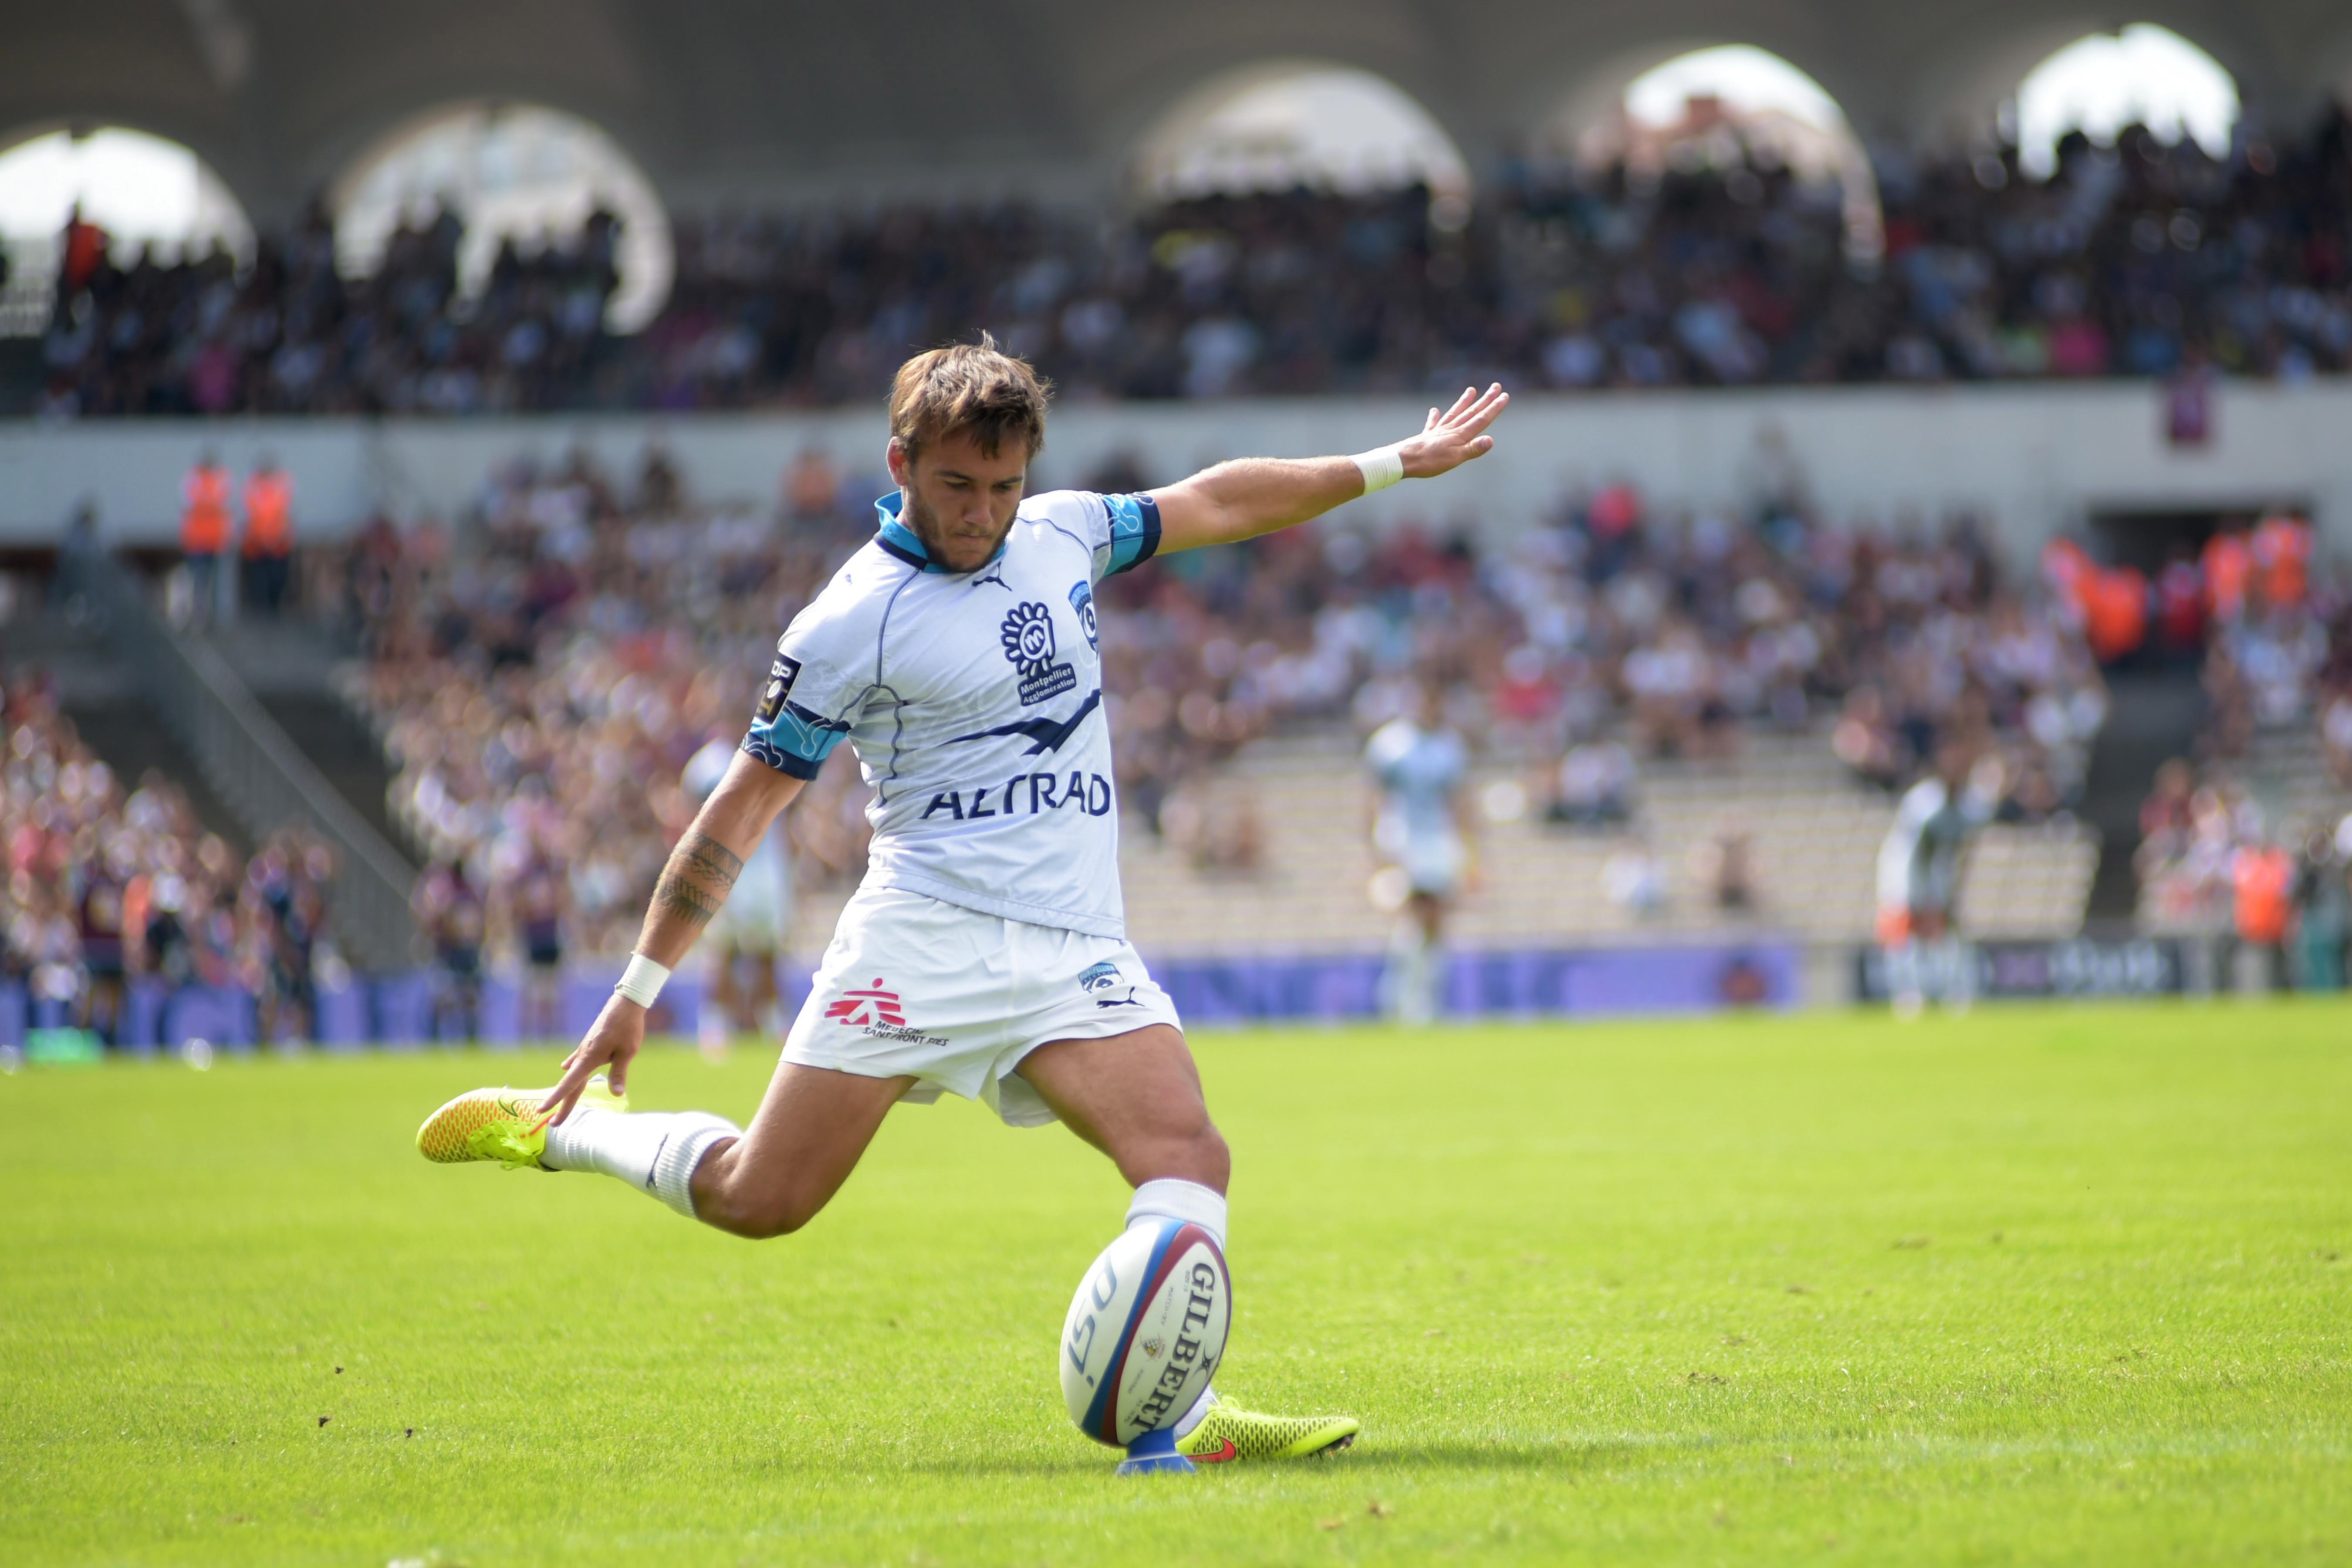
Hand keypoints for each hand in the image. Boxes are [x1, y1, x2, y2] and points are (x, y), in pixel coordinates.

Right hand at [541, 993, 645, 1123]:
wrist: (625, 1003)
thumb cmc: (628, 1027)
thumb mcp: (627, 1051)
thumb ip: (619, 1073)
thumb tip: (616, 1095)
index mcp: (589, 1058)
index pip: (569, 1084)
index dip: (556, 1100)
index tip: (542, 1111)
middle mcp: (583, 1054)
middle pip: (570, 1084)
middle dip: (562, 1104)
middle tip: (552, 1123)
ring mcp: (585, 1048)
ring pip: (573, 1073)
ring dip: (566, 1090)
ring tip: (559, 1104)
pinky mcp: (590, 1042)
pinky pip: (577, 1059)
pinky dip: (571, 1067)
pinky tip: (564, 1068)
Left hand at [1396, 383, 1510, 478]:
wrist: (1403, 460)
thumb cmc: (1430, 461)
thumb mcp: (1455, 458)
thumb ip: (1473, 449)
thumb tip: (1491, 439)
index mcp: (1460, 435)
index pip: (1481, 419)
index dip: (1494, 408)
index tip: (1504, 396)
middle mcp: (1450, 429)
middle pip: (1471, 412)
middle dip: (1485, 400)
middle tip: (1496, 386)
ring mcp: (1438, 431)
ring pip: (1455, 413)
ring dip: (1464, 402)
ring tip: (1471, 390)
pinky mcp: (1426, 436)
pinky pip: (1433, 423)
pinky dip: (1435, 416)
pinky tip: (1434, 410)